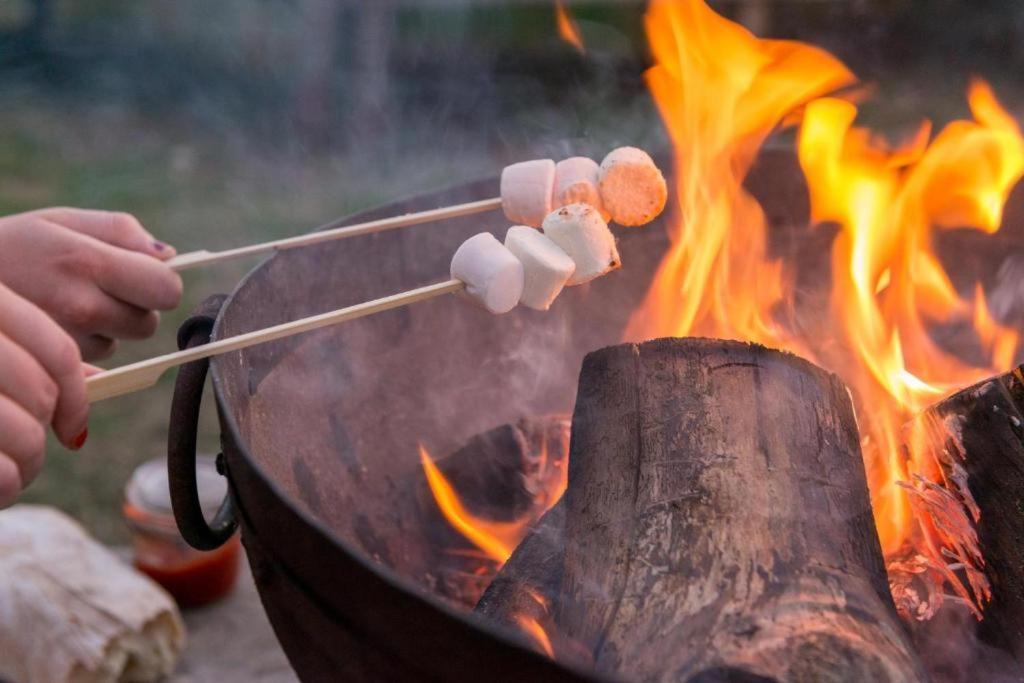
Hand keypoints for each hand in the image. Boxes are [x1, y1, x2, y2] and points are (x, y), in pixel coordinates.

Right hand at [0, 208, 182, 359]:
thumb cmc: (14, 245)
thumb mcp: (60, 221)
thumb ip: (121, 231)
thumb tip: (169, 256)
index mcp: (88, 262)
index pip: (166, 289)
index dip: (160, 282)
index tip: (143, 275)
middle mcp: (80, 305)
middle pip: (148, 322)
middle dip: (135, 306)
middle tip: (99, 287)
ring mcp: (66, 339)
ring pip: (121, 341)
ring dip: (107, 325)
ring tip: (66, 300)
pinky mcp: (53, 362)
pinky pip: (94, 358)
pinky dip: (84, 342)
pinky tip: (55, 321)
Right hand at [0, 282, 89, 507]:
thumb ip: (16, 357)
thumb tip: (96, 380)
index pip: (54, 348)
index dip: (75, 394)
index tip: (71, 429)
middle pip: (40, 393)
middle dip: (39, 436)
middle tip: (23, 463)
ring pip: (24, 434)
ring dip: (22, 466)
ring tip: (6, 477)